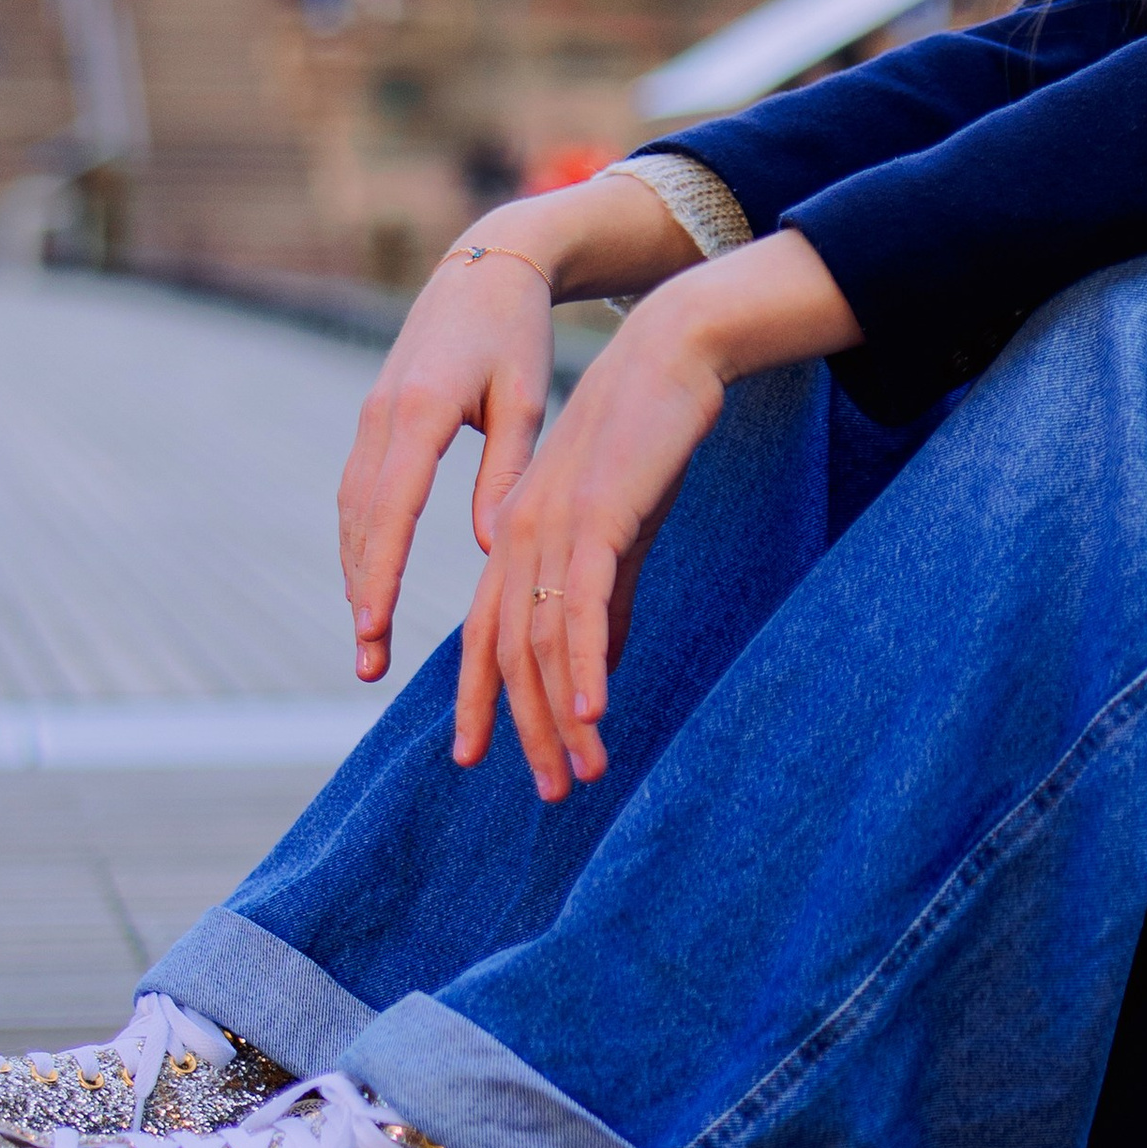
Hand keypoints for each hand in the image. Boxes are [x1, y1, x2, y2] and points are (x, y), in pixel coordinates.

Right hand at [339, 243, 555, 686]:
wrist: (488, 266)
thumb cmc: (519, 333)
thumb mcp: (526, 400)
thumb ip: (505, 474)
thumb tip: (489, 550)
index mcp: (420, 412)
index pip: (391, 511)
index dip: (379, 575)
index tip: (373, 631)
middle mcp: (382, 416)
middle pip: (359, 523)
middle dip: (360, 595)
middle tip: (369, 664)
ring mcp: (371, 415)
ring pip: (352, 511)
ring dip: (356, 574)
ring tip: (369, 640)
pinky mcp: (374, 415)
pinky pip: (358, 489)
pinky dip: (360, 539)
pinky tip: (369, 580)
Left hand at [456, 227, 859, 797]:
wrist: (670, 356)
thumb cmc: (648, 438)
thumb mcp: (622, 527)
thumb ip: (607, 593)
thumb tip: (600, 659)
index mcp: (515, 536)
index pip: (482, 635)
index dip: (477, 699)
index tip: (476, 759)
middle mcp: (517, 537)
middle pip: (506, 653)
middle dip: (527, 729)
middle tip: (554, 791)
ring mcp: (550, 527)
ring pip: (541, 641)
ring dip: (561, 716)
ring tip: (583, 773)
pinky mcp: (595, 519)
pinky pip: (582, 608)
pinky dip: (586, 666)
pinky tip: (596, 714)